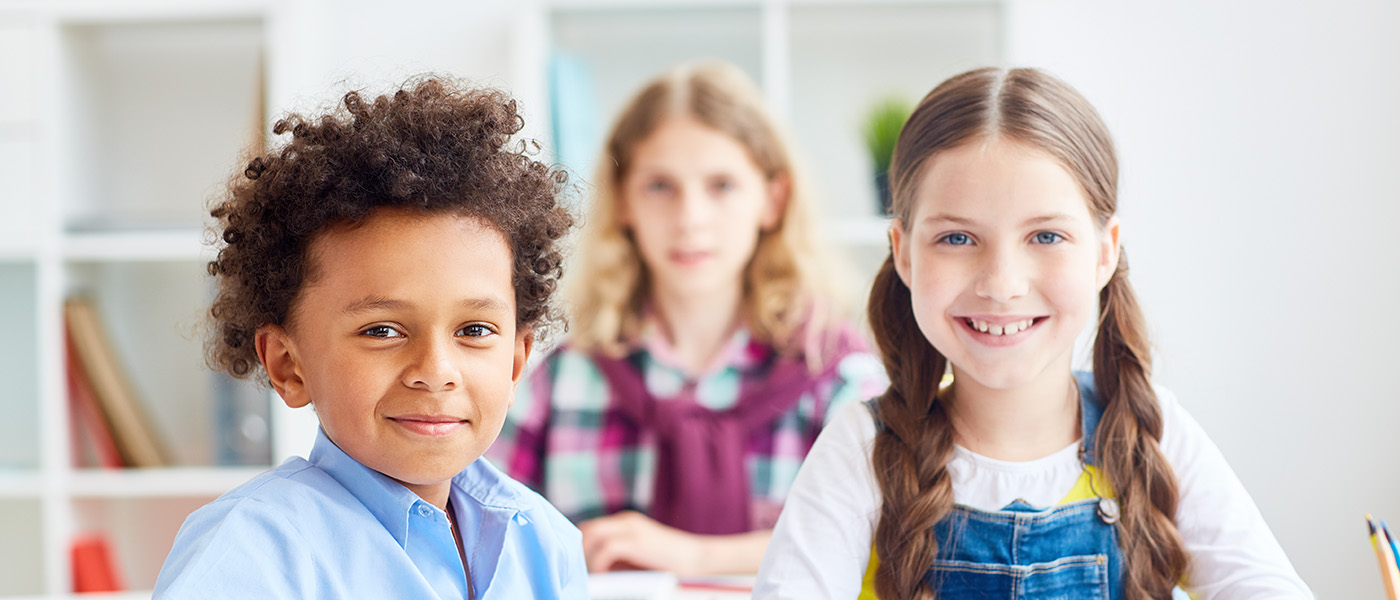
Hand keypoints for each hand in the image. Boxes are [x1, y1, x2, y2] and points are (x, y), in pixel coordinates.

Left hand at [577, 511, 702, 574]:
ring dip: (586, 556)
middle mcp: (625, 521)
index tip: (575, 565)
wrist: (699, 559)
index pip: (590, 528)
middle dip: (578, 551)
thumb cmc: (669, 564)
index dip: (579, 546)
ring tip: (589, 575)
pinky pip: (606, 549)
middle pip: (586, 529)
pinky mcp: (637, 541)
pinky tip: (603, 577)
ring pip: (591, 534)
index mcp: (625, 523)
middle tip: (578, 572)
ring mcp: (631, 528)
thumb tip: (589, 571)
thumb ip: (616, 559)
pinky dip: (598, 563)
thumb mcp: (637, 557)